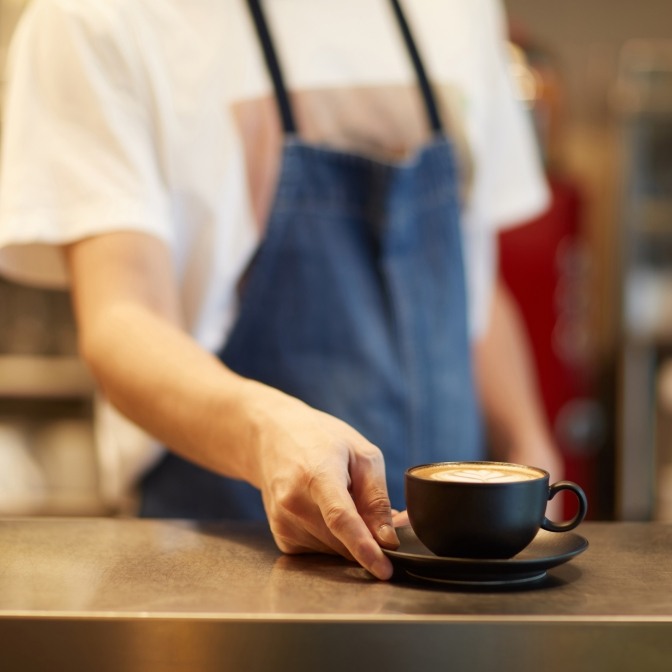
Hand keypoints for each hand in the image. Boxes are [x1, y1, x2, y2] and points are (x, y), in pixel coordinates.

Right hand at [244, 384, 399, 579]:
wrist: (272, 436)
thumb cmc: (321, 439)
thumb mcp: (361, 454)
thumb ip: (376, 498)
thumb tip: (388, 540)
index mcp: (317, 476)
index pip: (341, 519)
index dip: (365, 548)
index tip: (385, 571)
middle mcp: (294, 503)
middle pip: (344, 541)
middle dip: (369, 536)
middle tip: (371, 506)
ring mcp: (283, 522)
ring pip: (335, 550)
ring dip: (350, 537)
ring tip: (343, 498)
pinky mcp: (282, 537)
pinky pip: (321, 551)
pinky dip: (334, 539)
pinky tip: (325, 510)